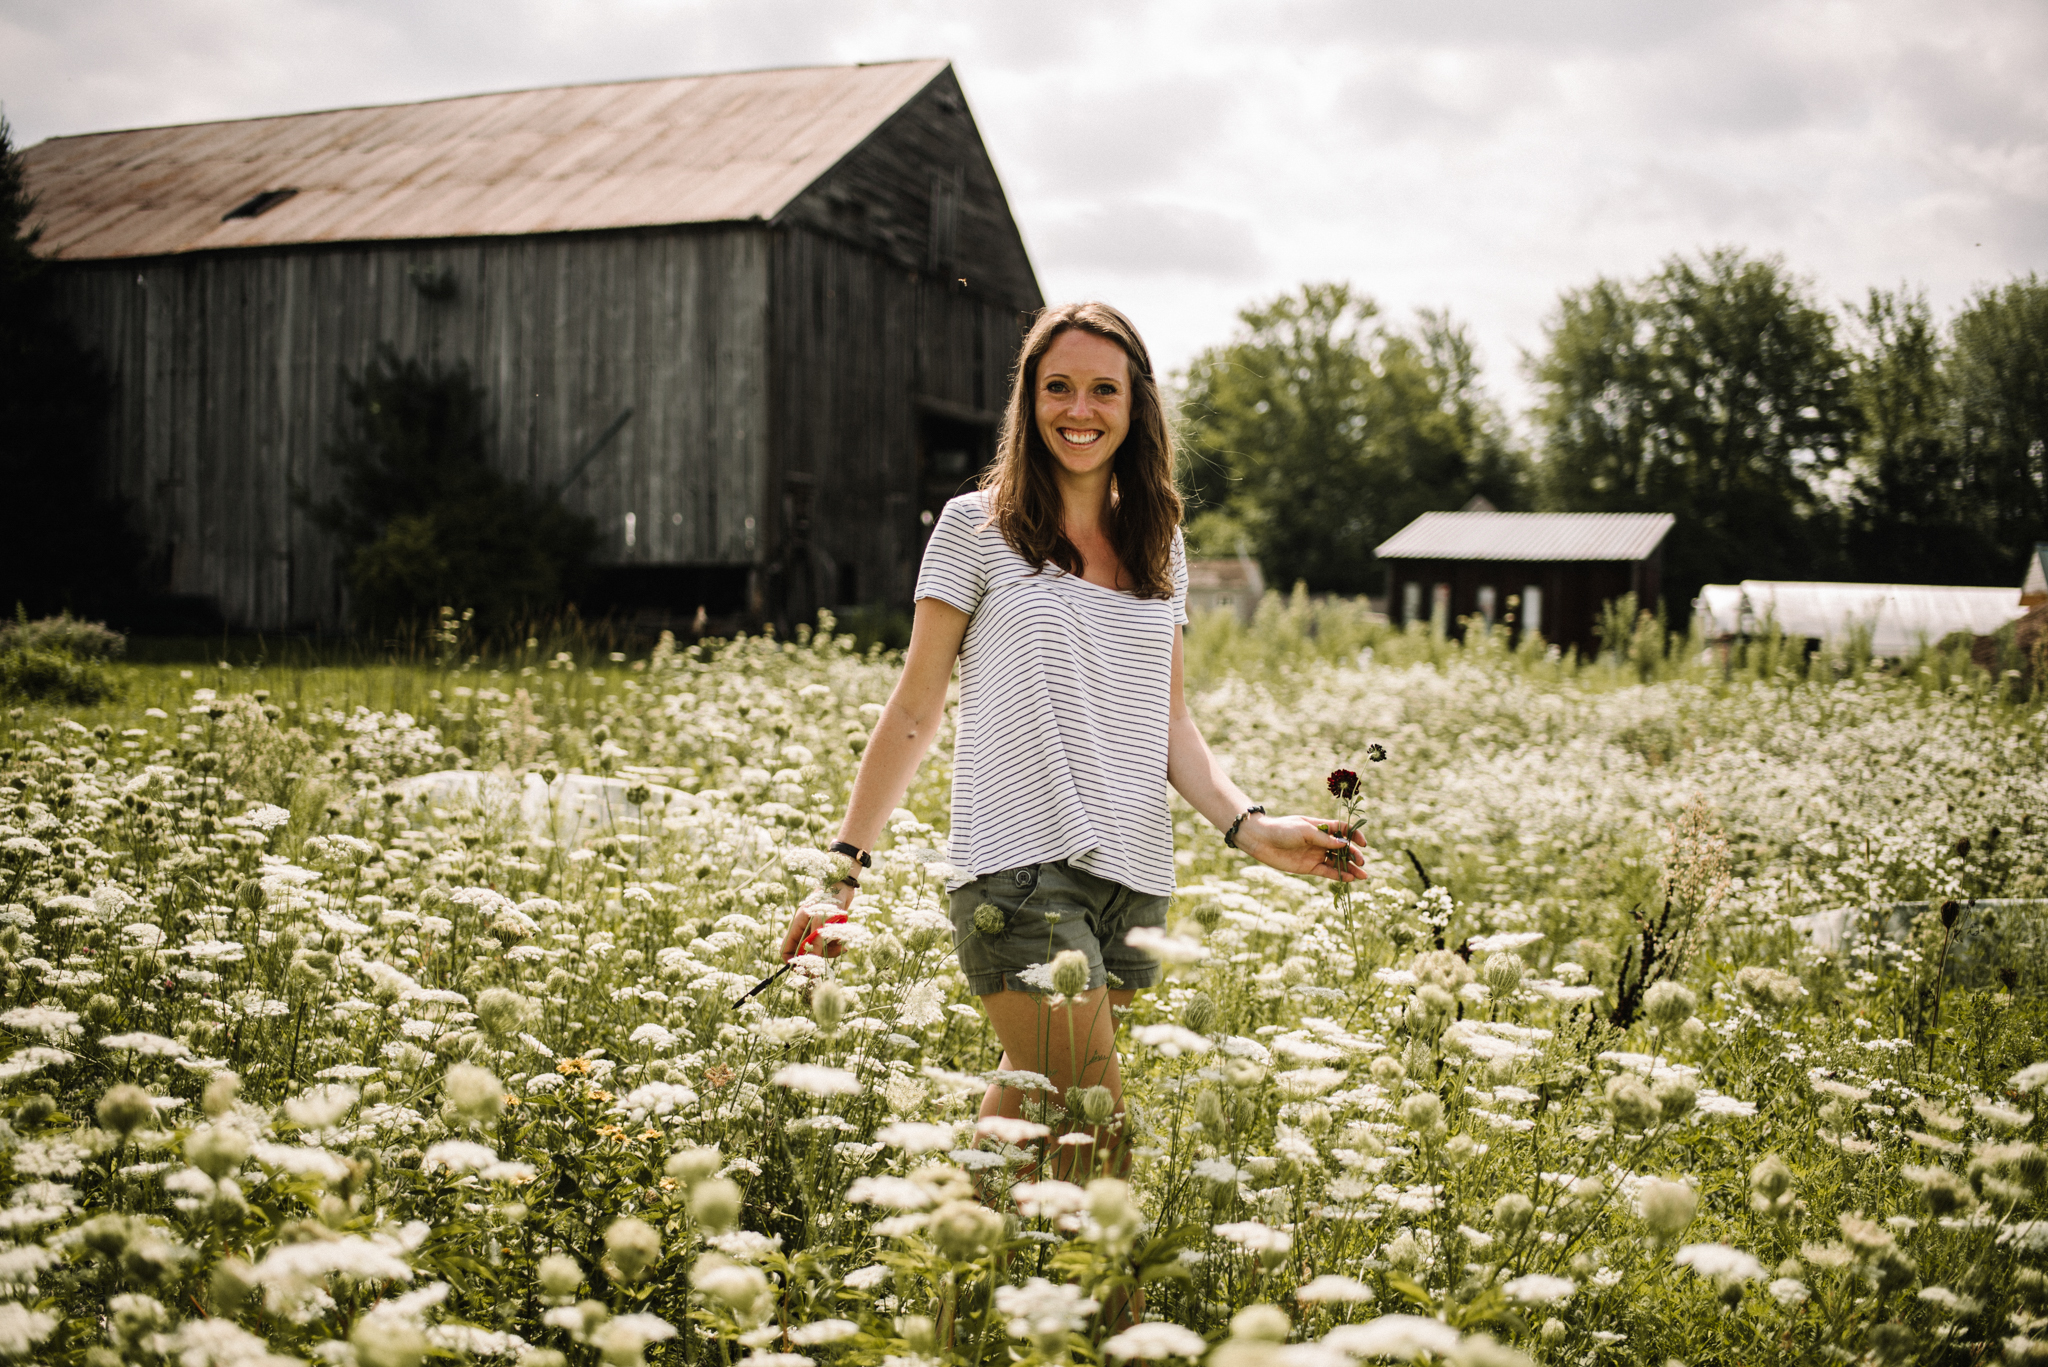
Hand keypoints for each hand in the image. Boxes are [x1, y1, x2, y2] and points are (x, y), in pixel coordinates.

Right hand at [779, 882, 856, 960]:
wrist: (843, 885)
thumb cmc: (829, 899)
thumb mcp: (821, 922)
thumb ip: (816, 942)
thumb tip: (813, 962)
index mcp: (796, 927)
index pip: (786, 950)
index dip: (793, 962)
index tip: (805, 969)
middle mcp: (805, 930)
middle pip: (805, 953)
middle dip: (816, 959)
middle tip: (825, 967)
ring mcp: (816, 930)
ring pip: (820, 950)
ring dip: (830, 952)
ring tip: (842, 947)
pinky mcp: (829, 930)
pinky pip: (830, 945)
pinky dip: (836, 946)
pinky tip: (845, 945)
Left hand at [1234, 812, 1368, 881]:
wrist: (1262, 840)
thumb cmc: (1282, 829)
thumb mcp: (1304, 831)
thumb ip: (1324, 839)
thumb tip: (1344, 844)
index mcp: (1321, 827)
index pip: (1343, 830)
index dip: (1355, 835)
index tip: (1363, 843)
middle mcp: (1321, 841)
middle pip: (1343, 848)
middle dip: (1354, 855)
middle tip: (1362, 862)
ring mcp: (1316, 854)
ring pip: (1338, 862)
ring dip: (1350, 868)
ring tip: (1363, 876)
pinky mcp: (1309, 867)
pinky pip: (1328, 872)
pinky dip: (1338, 875)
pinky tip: (1349, 879)